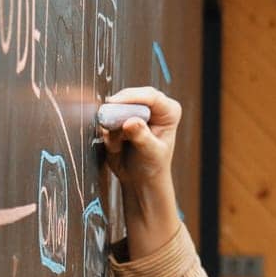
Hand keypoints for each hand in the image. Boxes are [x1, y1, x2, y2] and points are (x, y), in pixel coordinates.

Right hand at [99, 87, 181, 249]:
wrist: (139, 179)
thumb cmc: (152, 166)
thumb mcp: (151, 152)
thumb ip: (141, 136)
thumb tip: (130, 122)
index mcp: (168, 111)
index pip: (150, 96)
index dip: (131, 97)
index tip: (114, 103)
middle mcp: (153, 107)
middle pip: (131, 97)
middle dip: (118, 110)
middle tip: (107, 122)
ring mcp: (136, 110)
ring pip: (116, 107)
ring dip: (111, 124)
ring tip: (119, 145)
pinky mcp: (121, 117)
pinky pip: (107, 118)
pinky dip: (106, 131)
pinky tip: (115, 146)